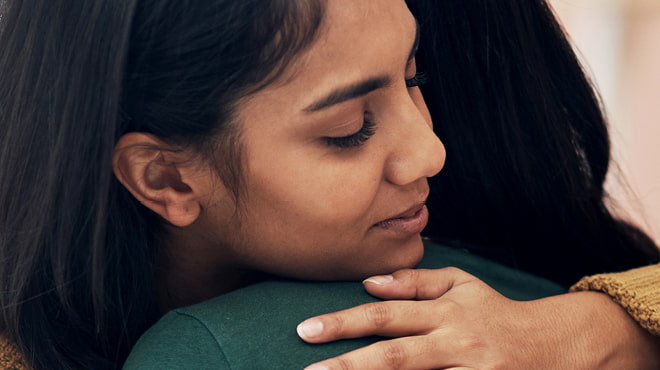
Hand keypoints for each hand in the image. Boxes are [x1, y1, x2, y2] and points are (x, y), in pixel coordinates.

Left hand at [297, 268, 659, 369]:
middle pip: (394, 356)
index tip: (307, 329)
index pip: (386, 315)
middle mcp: (454, 342)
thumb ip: (417, 282)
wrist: (553, 344)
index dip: (345, 321)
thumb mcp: (461, 285)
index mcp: (445, 312)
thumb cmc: (496, 312)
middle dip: (348, 365)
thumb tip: (371, 282)